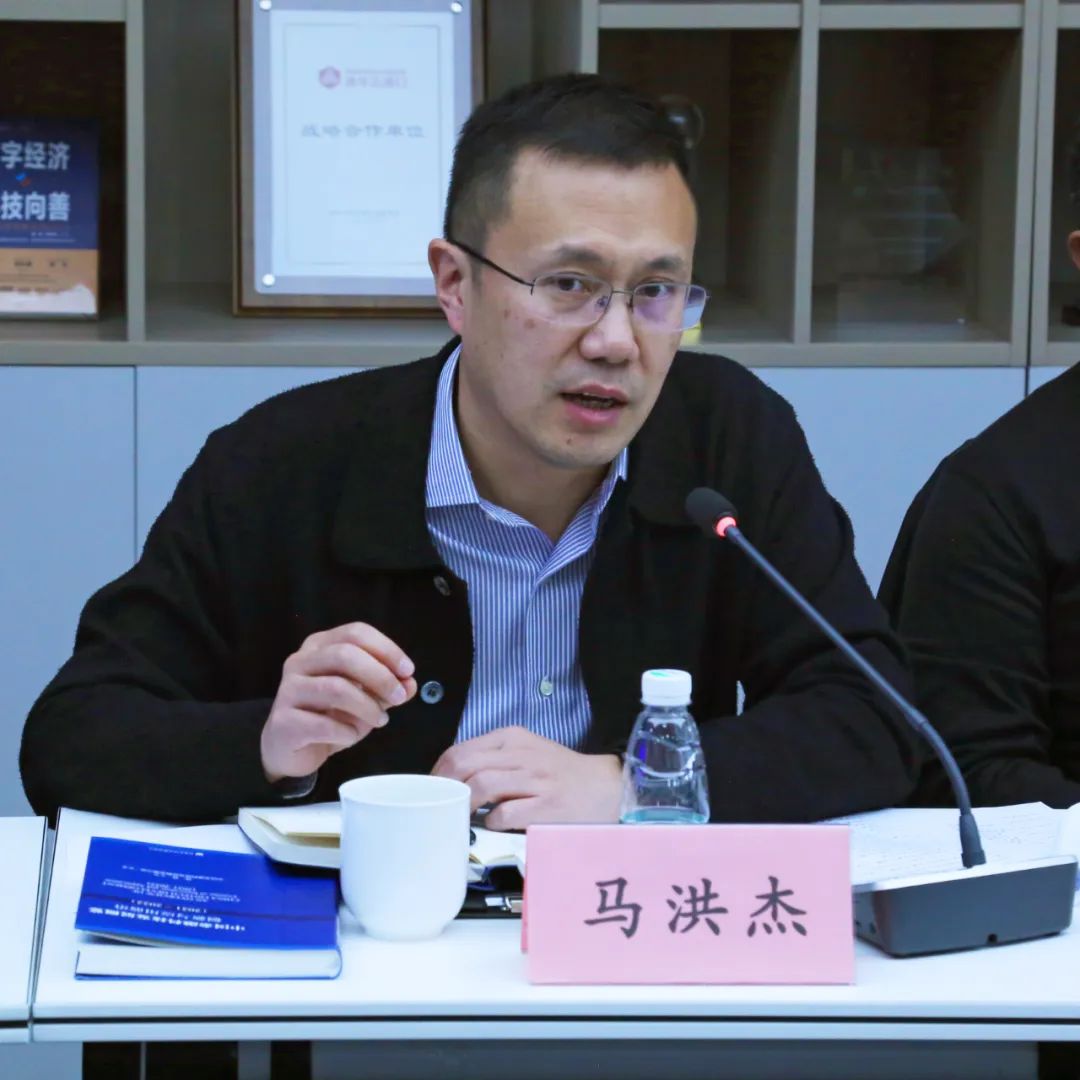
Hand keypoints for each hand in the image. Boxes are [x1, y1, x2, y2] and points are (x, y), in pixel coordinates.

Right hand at [261, 623, 416, 782]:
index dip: (386, 649)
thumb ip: (387, 689)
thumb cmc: (329, 715)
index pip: (356, 633)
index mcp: (320, 646)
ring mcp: (288, 690)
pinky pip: (324, 724)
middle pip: (345, 655)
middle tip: (400, 697)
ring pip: (336, 688)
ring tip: (380, 720)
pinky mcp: (283, 721)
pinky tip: (351, 736)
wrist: (290, 749)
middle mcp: (300, 661)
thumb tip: (410, 684)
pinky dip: (347, 731)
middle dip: (380, 676)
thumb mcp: (364, 699)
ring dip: (367, 706)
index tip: (407, 671)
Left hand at [431, 725, 621, 829]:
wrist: (606, 787)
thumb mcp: (526, 753)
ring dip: (465, 804)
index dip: (438, 773)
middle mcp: (521, 754)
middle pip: (464, 765)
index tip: (433, 791)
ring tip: (462, 817)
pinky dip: (491, 821)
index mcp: (512, 739)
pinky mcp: (546, 805)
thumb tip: (453, 780)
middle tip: (440, 807)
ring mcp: (535, 779)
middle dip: (444, 788)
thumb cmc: (561, 774)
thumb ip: (493, 760)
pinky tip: (492, 825)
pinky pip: (506, 813)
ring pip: (482, 785)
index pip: (459, 750)